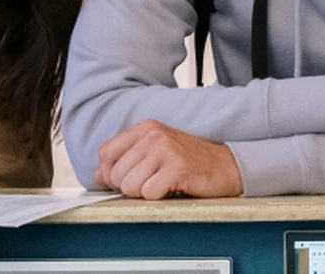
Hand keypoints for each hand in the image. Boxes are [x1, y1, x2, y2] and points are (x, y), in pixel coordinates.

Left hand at [94, 120, 242, 199]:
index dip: (110, 173)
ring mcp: (165, 149)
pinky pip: (149, 193)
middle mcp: (153, 134)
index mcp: (145, 128)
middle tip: (150, 184)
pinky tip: (172, 188)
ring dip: (145, 193)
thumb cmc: (190, 162)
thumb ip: (126, 161)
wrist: (226, 167)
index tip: (123, 180)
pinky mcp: (177, 167)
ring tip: (163, 185)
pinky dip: (159, 198)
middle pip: (116, 173)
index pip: (106, 152)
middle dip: (129, 187)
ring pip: (130, 186)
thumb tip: (98, 176)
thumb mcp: (155, 154)